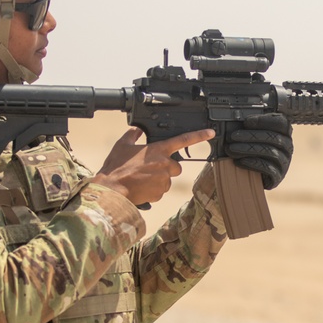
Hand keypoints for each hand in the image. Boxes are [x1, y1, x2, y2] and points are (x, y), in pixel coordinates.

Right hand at [91, 127, 214, 205]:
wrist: (112, 189)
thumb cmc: (116, 167)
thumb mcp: (122, 145)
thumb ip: (133, 134)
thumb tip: (137, 129)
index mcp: (158, 150)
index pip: (183, 140)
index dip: (199, 135)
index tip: (211, 133)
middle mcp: (165, 164)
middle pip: (176, 166)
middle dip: (167, 167)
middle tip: (150, 169)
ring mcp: (164, 180)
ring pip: (167, 179)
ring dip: (159, 179)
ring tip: (141, 179)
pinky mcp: (160, 193)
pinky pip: (161, 191)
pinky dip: (153, 190)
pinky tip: (141, 187)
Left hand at [224, 113, 293, 189]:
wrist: (256, 175)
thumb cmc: (254, 150)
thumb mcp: (255, 137)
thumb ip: (251, 127)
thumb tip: (236, 119)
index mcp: (284, 132)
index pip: (280, 122)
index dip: (263, 120)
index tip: (246, 122)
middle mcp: (288, 146)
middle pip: (273, 137)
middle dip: (250, 135)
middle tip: (232, 136)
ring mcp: (285, 161)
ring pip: (270, 152)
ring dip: (248, 149)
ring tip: (231, 149)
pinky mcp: (279, 175)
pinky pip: (267, 168)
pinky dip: (252, 163)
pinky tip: (239, 161)